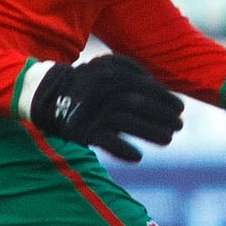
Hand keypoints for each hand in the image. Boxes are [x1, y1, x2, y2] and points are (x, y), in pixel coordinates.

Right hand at [28, 54, 183, 161]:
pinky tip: (137, 157)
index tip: (180, 108)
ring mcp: (91, 109)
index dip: (165, 97)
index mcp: (109, 72)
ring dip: (150, 132)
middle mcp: (101, 88)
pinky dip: (122, 149)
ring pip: (126, 122)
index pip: (145, 85)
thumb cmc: (86, 83)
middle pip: (138, 103)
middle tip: (179, 125)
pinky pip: (105, 140)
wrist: (46, 94)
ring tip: (168, 140)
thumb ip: (132, 74)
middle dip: (162, 115)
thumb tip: (162, 92)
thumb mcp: (107, 68)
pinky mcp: (81, 129)